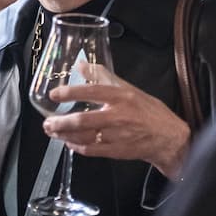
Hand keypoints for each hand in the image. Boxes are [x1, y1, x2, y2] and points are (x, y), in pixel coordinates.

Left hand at [42, 63, 190, 179]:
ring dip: (65, 136)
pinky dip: (77, 147)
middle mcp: (118, 116)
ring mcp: (118, 136)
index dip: (71, 93)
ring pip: (85, 137)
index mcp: (121, 97)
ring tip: (53, 132)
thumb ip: (103, 76)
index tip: (54, 94)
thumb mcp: (128, 88)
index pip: (92, 92)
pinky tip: (69, 143)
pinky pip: (92, 150)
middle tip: (47, 122)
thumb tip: (81, 64)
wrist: (168, 137)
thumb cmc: (147, 111)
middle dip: (61, 122)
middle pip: (83, 120)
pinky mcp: (118, 151)